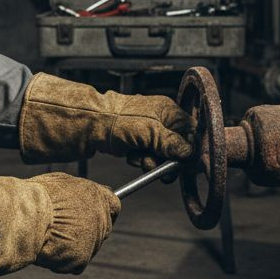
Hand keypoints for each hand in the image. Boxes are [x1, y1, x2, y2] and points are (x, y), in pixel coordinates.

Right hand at [0, 171, 120, 278]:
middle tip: (63, 231)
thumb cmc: (34, 196)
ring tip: (47, 239)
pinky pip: (73, 265)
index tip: (92, 214)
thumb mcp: (57, 184)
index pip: (113, 205)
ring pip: (86, 249)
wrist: (24, 216)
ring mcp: (93, 240)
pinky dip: (61, 262)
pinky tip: (47, 252)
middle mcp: (100, 218)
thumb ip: (74, 194)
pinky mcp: (81, 259)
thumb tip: (75, 199)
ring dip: (70, 247)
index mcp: (97, 196)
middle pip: (102, 229)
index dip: (103, 210)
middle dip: (85, 231)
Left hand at [17, 73, 193, 163]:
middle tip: (161, 167)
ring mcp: (147, 128)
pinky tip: (133, 157)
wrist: (89, 124)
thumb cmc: (118, 120)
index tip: (184, 162)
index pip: (190, 130)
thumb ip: (173, 143)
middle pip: (176, 143)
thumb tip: (189, 153)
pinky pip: (146, 154)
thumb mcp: (150, 132)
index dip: (189, 147)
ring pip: (160, 152)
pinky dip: (141, 159)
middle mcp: (160, 117)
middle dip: (168, 158)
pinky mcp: (135, 139)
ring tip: (141, 159)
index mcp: (168, 110)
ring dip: (153, 160)